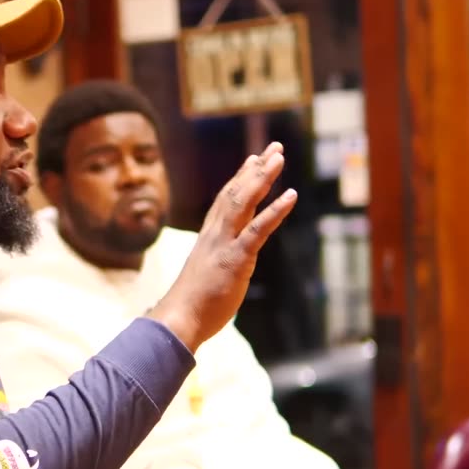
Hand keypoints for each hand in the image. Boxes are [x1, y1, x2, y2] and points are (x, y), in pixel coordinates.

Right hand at [149, 143, 296, 351]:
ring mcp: (224, 245)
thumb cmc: (190, 305)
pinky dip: (275, 211)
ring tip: (279, 158)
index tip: (253, 160)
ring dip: (263, 178)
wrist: (178, 320)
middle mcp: (215, 235)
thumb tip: (220, 269)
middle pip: (236, 193)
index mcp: (208, 239)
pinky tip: (291, 196)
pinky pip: (257, 231)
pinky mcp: (235, 260)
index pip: (225, 201)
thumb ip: (214, 265)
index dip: (240, 179)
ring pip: (244, 202)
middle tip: (274, 149)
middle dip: (255, 169)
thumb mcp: (205, 277)